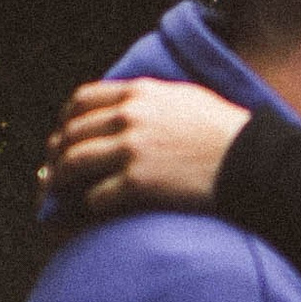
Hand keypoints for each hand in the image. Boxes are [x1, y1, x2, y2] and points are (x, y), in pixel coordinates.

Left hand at [41, 79, 251, 216]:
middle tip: (52, 171)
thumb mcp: (184, 97)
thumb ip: (150, 99)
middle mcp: (130, 117)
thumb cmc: (224, 130)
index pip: (81, 99)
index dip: (65, 119)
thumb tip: (125, 109)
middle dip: (55, 153)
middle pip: (71, 132)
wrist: (248, 159)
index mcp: (140, 93)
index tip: (63, 133)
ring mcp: (131, 150)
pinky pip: (96, 196)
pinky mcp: (137, 183)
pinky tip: (95, 208)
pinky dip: (89, 204)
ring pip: (73, 163)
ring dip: (60, 180)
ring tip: (59, 194)